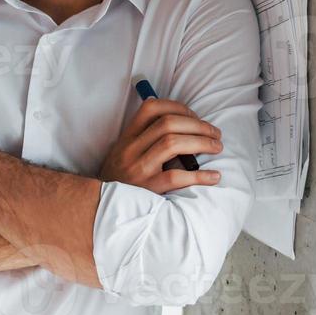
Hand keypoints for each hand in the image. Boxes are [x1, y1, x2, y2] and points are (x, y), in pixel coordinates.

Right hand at [99, 97, 223, 193]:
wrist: (98, 207)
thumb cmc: (119, 179)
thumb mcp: (123, 152)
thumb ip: (143, 136)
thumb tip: (176, 120)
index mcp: (127, 137)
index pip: (151, 108)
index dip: (178, 107)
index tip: (195, 117)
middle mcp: (130, 149)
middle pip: (168, 124)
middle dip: (198, 125)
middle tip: (215, 133)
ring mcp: (137, 168)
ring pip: (172, 143)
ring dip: (201, 142)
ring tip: (217, 147)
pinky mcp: (146, 189)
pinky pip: (176, 177)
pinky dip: (199, 175)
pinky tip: (214, 176)